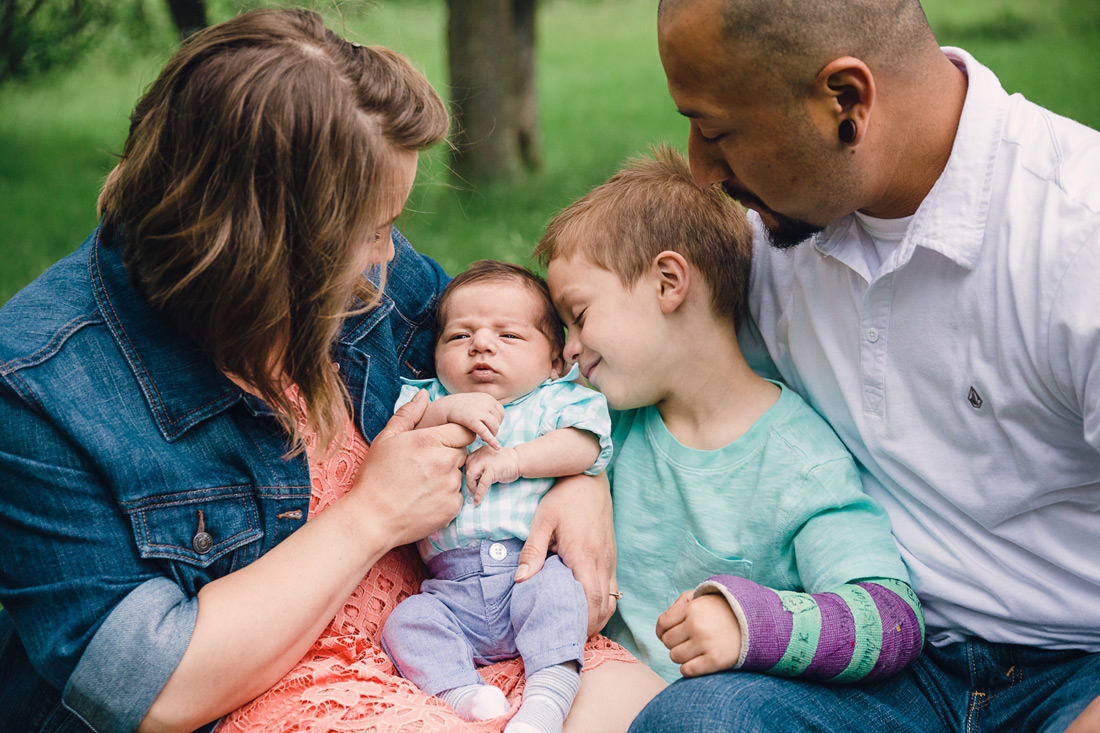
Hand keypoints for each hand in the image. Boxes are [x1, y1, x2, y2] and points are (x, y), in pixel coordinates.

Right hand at [350, 390, 472, 545]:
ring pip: (459, 474)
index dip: (451, 436)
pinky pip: (457, 496)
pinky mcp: (452, 508)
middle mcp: (445, 462)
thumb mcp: (386, 439)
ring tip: (420, 485)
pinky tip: (424, 499)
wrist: (371, 519)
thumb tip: (424, 394)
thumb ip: (408, 414)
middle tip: (423, 467)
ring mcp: (450, 487)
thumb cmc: (375, 477)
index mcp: (430, 441)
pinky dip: (445, 497)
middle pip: (461, 452)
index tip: (437, 444)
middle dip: (447, 455)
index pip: (463, 430)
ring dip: (447, 477)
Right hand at [437, 392, 504, 448]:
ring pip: (494, 427)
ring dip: (492, 435)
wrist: (444, 407)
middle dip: (494, 428)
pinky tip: (496, 447)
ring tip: (484, 438)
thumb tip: (496, 416)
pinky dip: (492, 441)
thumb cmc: (459, 406)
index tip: (490, 427)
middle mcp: (486, 403)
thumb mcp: (475, 401)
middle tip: (486, 434)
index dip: (497, 421)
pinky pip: (486, 433)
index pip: (501, 412)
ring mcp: (480, 411)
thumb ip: (485, 406)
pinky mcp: (473, 421)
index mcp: (488, 398)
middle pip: (498, 420)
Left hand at [464, 444, 520, 502]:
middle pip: (467, 468)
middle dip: (468, 480)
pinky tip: (477, 501)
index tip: (470, 480)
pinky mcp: (492, 471)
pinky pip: (481, 485)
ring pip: (470, 475)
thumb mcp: (489, 459)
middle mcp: (481, 455)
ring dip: (471, 486)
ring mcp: (486, 462)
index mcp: (479, 451)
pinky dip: (478, 494)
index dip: (467, 472)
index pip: (467, 462)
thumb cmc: (506, 462)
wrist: (519, 460)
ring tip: (474, 492)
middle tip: (472, 487)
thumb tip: (470, 479)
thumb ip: (480, 464)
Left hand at [515, 473, 615, 637]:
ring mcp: (610, 559)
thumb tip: (521, 582)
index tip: (568, 635)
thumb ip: (532, 553)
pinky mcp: (611, 555)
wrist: (588, 478)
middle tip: (569, 638)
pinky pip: (612, 587)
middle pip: (606, 605)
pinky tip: (585, 606)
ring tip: (577, 627)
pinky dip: (603, 603)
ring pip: (612, 599)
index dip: (584, 622)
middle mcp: (603, 560)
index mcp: (585, 555)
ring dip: (598, 617)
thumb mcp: (542, 522)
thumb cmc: (563, 498)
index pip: (593, 599)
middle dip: (590, 626)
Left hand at [656, 592, 741, 677]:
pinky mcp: (715, 660)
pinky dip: (688, 669)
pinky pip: (687, 671)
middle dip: (675, 643)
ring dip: (682, 656)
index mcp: (692, 608)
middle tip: (688, 642)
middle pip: (667, 642)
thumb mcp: (703, 597)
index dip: (663, 631)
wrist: (755, 623)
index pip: (662, 624)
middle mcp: (696, 625)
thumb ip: (680, 603)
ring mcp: (706, 643)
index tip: (671, 634)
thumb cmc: (723, 611)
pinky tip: (698, 662)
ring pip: (675, 657)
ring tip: (695, 651)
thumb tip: (663, 624)